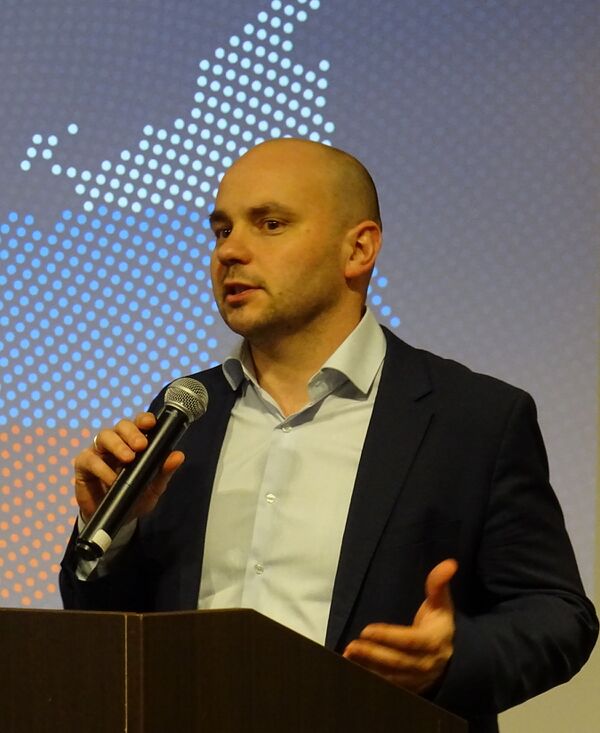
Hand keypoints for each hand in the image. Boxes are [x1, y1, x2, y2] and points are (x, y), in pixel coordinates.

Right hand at [74, 412, 184, 522]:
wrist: (115, 519)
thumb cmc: (135, 496)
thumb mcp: (153, 487)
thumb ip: (164, 471)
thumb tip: (179, 455)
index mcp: (134, 442)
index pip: (138, 423)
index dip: (144, 419)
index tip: (151, 423)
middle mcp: (116, 442)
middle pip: (121, 426)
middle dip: (132, 433)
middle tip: (141, 445)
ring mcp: (98, 452)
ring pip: (104, 436)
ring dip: (117, 445)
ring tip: (128, 459)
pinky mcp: (83, 465)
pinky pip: (90, 460)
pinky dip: (102, 468)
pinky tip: (112, 479)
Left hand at [343, 558, 457, 694]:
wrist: (452, 654)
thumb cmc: (439, 622)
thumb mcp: (441, 601)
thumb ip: (439, 583)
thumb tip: (450, 563)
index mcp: (436, 640)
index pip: (411, 640)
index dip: (388, 636)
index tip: (366, 630)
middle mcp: (428, 663)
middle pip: (398, 661)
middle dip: (373, 654)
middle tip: (352, 645)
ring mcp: (420, 679)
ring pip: (392, 676)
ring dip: (369, 667)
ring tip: (348, 655)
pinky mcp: (411, 687)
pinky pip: (390, 685)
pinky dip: (372, 678)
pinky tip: (354, 668)